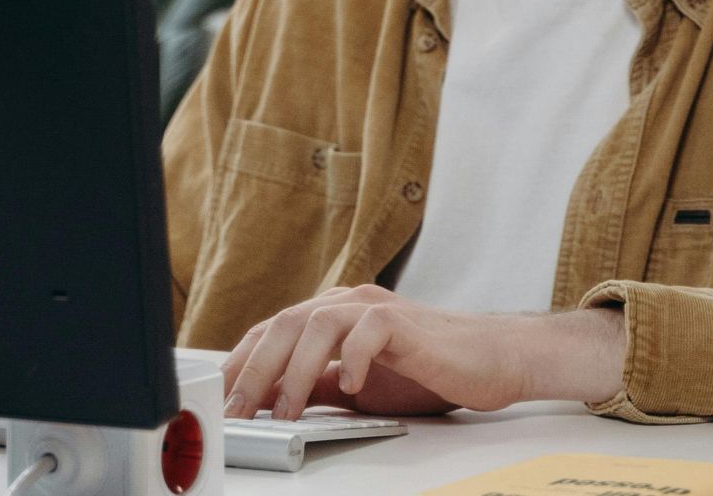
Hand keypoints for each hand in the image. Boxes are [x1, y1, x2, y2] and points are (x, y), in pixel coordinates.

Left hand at [219, 284, 626, 420]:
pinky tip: (349, 386)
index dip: (242, 362)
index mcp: (333, 315)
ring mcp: (376, 308)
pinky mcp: (405, 322)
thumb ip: (317, 387)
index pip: (272, 330)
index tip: (221, 397)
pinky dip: (353, 359)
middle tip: (239, 409)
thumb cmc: (429, 370)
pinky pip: (369, 330)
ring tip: (285, 410)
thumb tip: (271, 403)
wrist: (490, 359)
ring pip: (317, 323)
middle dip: (255, 369)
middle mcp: (349, 303)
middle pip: (285, 324)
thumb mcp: (358, 385)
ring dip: (294, 371)